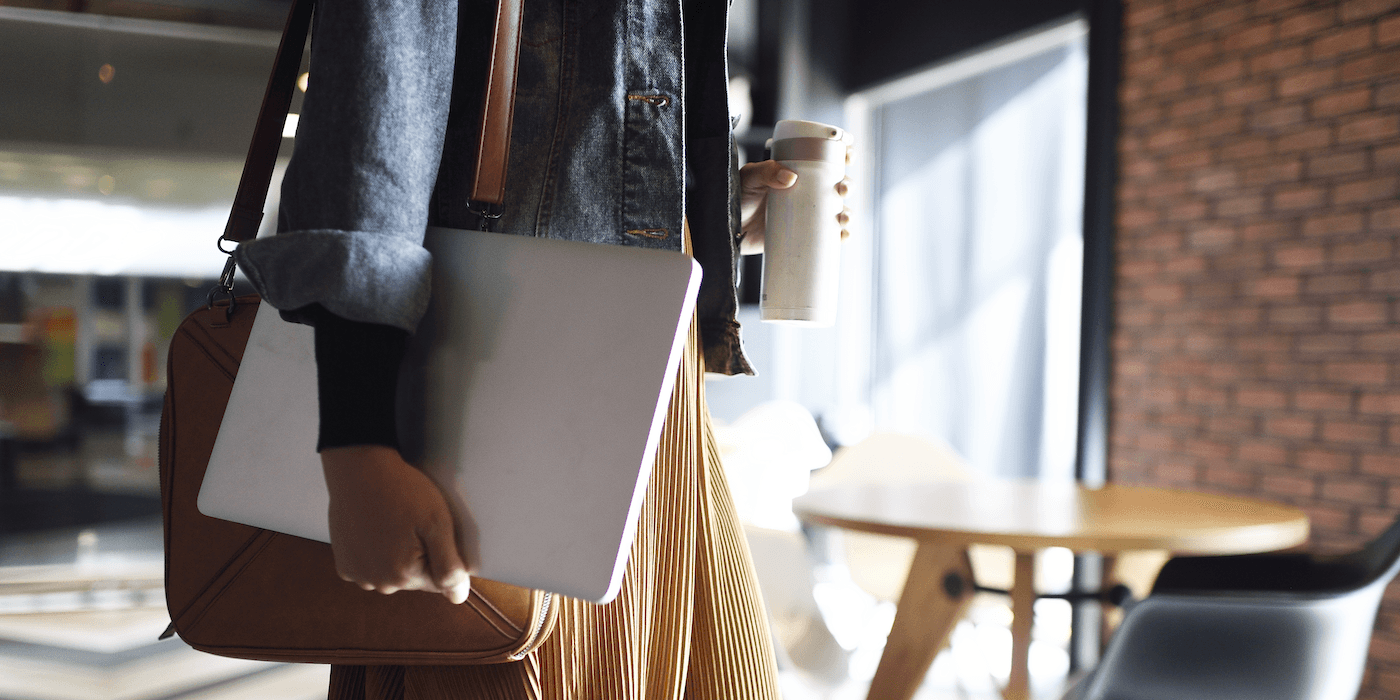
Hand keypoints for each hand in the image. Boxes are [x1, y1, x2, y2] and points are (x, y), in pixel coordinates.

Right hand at [321, 445, 470, 603]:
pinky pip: (370, 567)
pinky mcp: (344, 565)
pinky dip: (375, 552)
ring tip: (392, 523)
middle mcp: (378, 583)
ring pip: (392, 573)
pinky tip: (375, 529)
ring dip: (396, 555)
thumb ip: (450, 566)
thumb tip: (458, 597)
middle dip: (420, 555)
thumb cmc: (401, 491)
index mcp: (405, 576)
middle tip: (411, 522)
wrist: (359, 468)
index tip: (430, 530)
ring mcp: (358, 575)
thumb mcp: (437, 523)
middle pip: (415, 578)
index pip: (440, 581)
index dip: (441, 553)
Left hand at [738, 154, 852, 255]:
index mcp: (796, 170)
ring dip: (849, 213)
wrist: (728, 230)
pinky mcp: (804, 234)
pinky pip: (829, 236)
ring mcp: (806, 213)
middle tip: (842, 189)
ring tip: (844, 218)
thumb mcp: (749, 178)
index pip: (825, 158)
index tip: (849, 153)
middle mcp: (806, 191)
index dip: (842, 153)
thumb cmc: (737, 197)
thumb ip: (766, 172)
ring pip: (838, 210)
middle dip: (848, 185)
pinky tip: (843, 236)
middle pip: (837, 184)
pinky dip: (841, 236)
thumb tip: (791, 177)